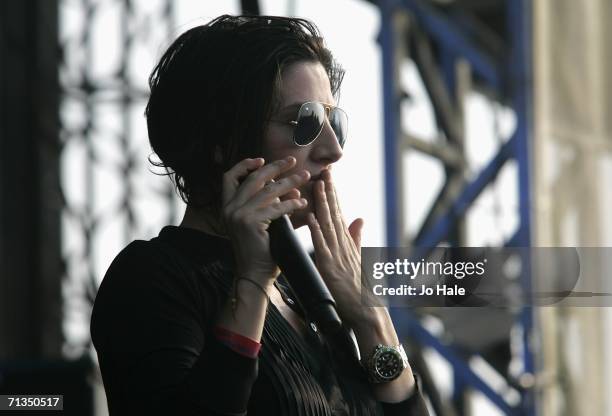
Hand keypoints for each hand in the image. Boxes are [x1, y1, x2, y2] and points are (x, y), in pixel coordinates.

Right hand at [222, 156, 310, 284]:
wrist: (255, 273)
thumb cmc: (261, 249)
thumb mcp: (258, 221)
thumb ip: (265, 202)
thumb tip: (288, 185)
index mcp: (227, 206)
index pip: (229, 177)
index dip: (244, 165)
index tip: (262, 159)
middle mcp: (229, 209)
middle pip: (253, 178)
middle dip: (275, 167)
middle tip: (293, 161)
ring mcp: (238, 215)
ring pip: (268, 190)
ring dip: (290, 182)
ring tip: (305, 177)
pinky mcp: (250, 222)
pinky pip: (276, 207)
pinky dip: (291, 203)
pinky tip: (302, 202)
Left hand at [306, 169, 365, 328]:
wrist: (367, 312)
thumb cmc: (361, 288)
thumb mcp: (358, 257)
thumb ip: (356, 237)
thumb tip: (359, 217)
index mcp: (347, 242)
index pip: (339, 212)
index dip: (332, 193)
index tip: (327, 175)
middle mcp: (343, 244)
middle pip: (334, 212)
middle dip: (328, 190)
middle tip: (324, 170)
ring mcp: (338, 255)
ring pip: (329, 224)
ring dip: (322, 203)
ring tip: (317, 184)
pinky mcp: (331, 268)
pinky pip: (322, 246)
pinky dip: (316, 231)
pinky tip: (311, 218)